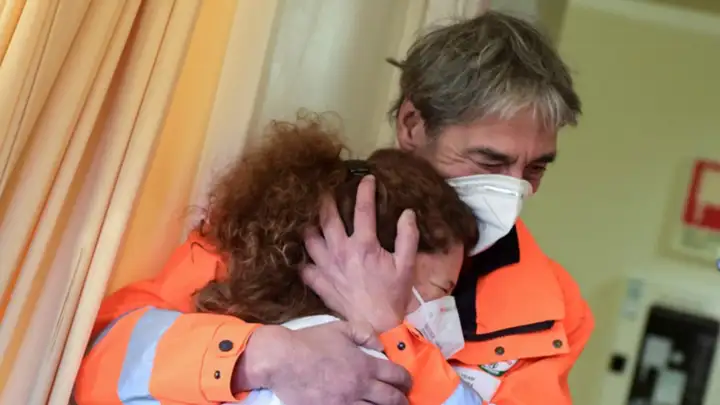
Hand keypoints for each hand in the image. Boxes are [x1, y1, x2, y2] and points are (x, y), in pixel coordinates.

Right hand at [234, 322, 411, 404]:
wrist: (283, 360)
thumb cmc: (310, 342)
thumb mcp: (341, 328)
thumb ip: (365, 333)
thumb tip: (380, 344)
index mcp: (365, 365)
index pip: (396, 375)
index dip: (406, 380)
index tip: (407, 382)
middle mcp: (360, 386)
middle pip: (391, 399)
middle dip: (402, 401)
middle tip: (405, 401)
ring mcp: (346, 403)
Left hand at [301, 175, 418, 332]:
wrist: (377, 325)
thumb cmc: (393, 294)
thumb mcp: (407, 265)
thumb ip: (408, 236)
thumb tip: (407, 212)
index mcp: (363, 244)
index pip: (363, 208)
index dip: (364, 190)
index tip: (366, 178)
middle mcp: (340, 251)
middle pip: (327, 217)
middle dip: (326, 199)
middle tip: (325, 189)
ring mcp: (326, 267)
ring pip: (309, 238)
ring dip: (309, 225)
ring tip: (310, 216)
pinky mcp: (318, 282)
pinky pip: (304, 266)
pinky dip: (303, 258)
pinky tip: (305, 253)